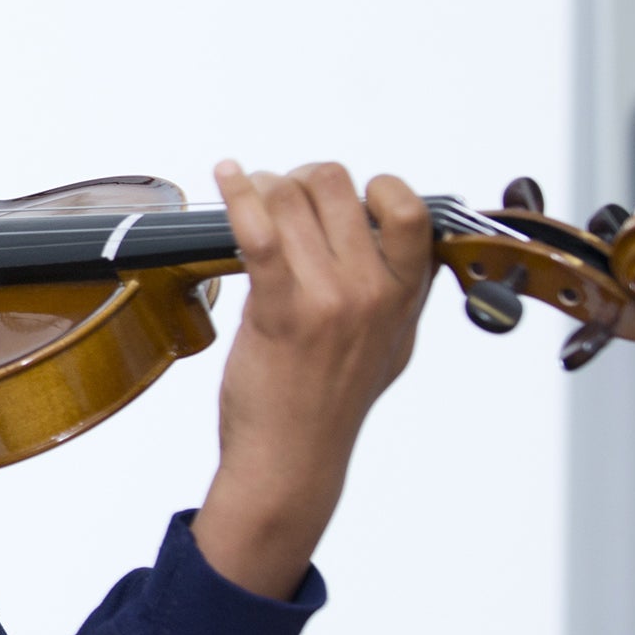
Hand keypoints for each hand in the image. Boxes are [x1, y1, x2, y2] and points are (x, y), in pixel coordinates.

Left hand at [193, 160, 433, 598]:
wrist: (292, 458)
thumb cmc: (329, 405)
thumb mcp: (390, 349)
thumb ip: (398, 296)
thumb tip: (399, 253)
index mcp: (403, 296)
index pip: (409, 210)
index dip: (371, 188)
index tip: (342, 199)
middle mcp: (372, 291)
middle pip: (338, 188)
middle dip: (302, 180)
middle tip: (281, 195)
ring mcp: (327, 299)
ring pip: (293, 199)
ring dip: (263, 187)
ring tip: (250, 198)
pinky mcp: (279, 309)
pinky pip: (259, 231)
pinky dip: (238, 193)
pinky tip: (226, 175)